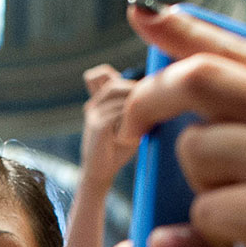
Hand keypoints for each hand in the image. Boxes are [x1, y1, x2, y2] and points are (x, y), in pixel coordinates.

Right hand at [80, 63, 138, 190]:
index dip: (123, 80)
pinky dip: (130, 121)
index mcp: (97, 103)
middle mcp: (93, 106)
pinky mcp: (97, 126)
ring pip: (120, 101)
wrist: (101, 172)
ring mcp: (93, 115)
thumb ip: (131, 108)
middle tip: (147, 106)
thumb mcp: (126, 124)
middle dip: (132, 92)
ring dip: (134, 110)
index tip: (139, 93)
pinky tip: (136, 132)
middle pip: (114, 85)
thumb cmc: (117, 148)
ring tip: (143, 123)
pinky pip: (119, 115)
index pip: (101, 75)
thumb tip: (152, 92)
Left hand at [117, 3, 245, 246]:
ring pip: (195, 150)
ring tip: (238, 217)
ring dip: (197, 187)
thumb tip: (212, 77)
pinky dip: (211, 237)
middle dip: (150, 98)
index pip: (242, 44)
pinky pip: (204, 212)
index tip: (143, 14)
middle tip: (132, 129)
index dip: (184, 30)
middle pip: (200, 77)